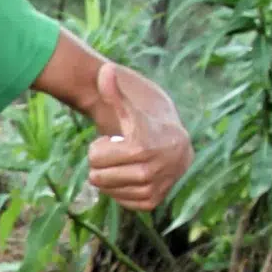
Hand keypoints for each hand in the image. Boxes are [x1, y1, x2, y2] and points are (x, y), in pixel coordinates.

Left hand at [87, 61, 191, 211]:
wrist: (177, 148)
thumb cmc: (146, 127)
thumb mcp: (130, 111)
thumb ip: (114, 92)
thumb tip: (105, 69)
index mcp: (140, 147)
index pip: (94, 157)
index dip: (100, 148)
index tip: (117, 142)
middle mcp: (148, 171)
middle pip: (96, 176)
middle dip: (102, 164)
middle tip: (119, 155)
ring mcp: (151, 188)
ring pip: (105, 189)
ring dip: (109, 178)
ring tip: (126, 165)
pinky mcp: (151, 202)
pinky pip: (119, 201)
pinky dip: (120, 190)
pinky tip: (131, 178)